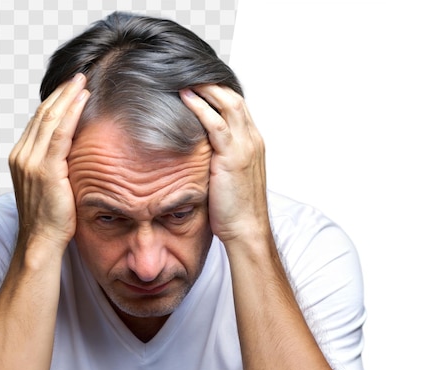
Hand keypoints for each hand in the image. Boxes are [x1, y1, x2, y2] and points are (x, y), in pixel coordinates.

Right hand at [9, 74, 89, 250]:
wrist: (41, 241)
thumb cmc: (49, 219)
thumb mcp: (50, 186)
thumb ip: (55, 164)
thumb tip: (72, 151)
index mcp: (20, 157)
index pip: (37, 122)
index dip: (54, 103)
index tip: (69, 89)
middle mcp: (22, 155)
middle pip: (42, 114)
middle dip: (61, 94)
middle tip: (78, 77)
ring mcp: (31, 162)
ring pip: (50, 119)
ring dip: (67, 97)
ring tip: (82, 83)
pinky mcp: (46, 170)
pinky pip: (60, 134)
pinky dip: (71, 114)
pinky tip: (82, 101)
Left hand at [180, 86, 267, 242]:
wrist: (246, 229)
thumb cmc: (235, 209)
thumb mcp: (228, 177)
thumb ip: (218, 158)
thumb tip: (196, 152)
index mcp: (252, 143)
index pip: (237, 107)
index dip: (218, 92)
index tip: (198, 82)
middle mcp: (251, 140)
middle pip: (233, 98)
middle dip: (211, 83)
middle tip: (187, 71)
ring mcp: (245, 146)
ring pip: (227, 105)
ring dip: (205, 88)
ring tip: (184, 77)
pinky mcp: (233, 157)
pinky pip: (216, 124)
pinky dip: (201, 107)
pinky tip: (186, 97)